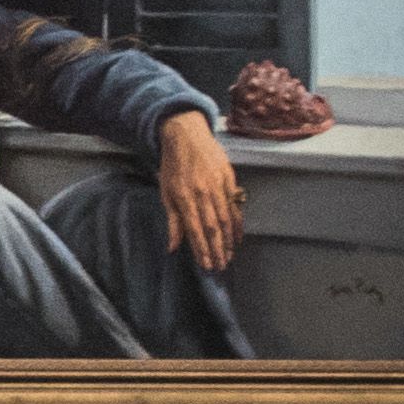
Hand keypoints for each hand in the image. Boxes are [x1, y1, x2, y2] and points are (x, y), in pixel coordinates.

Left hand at [153, 107, 245, 270]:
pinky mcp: (229, 179)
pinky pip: (235, 205)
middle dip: (217, 250)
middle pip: (213, 227)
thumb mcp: (166, 192)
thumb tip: (172, 246)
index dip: (202, 249)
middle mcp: (203, 193)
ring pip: (226, 219)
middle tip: (220, 267)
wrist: (187, 136)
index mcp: (185, 197)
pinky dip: (237, 223)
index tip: (207, 265)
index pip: (195, 230)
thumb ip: (172, 221)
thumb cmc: (173, 166)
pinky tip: (237, 237)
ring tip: (229, 257)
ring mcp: (218, 186)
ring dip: (228, 240)